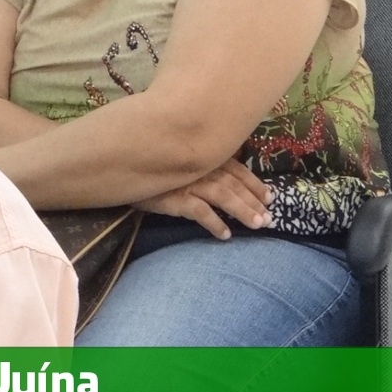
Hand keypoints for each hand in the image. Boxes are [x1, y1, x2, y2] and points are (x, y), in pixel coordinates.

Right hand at [134, 159, 271, 239]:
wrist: (121, 163)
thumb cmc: (151, 160)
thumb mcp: (179, 158)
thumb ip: (199, 162)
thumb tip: (219, 174)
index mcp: (205, 156)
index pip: (237, 169)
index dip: (255, 184)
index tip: (270, 197)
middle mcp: (202, 167)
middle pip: (235, 185)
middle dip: (254, 201)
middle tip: (269, 218)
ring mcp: (190, 181)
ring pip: (224, 197)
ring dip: (243, 211)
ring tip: (257, 225)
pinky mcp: (176, 197)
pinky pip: (200, 212)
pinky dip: (215, 224)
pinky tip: (225, 235)